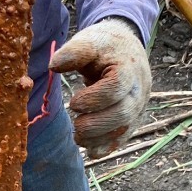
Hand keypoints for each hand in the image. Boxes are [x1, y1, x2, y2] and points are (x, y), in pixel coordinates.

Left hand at [50, 18, 151, 158]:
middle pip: (123, 113)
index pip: (117, 87)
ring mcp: (138, 107)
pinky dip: (106, 147)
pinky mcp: (132, 119)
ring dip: (100, 138)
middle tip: (75, 125)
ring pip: (124, 130)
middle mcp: (138, 90)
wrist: (126, 49)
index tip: (74, 102)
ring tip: (78, 137)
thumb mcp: (91, 40)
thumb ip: (74, 51)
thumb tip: (53, 65)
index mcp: (128, 68)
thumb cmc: (105, 46)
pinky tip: (90, 149)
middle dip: (97, 124)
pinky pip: (123, 138)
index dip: (95, 98)